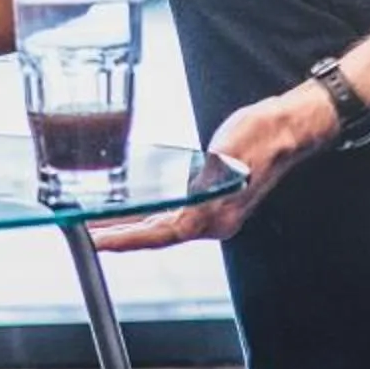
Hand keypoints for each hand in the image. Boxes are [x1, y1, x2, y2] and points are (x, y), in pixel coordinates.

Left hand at [90, 84, 334, 252]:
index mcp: (216, 216)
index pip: (160, 235)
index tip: (97, 240)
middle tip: (83, 234)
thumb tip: (184, 208)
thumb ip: (206, 183)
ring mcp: (213, 214)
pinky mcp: (210, 201)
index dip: (126, 238)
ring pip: (161, 227)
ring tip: (97, 226)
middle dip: (119, 235)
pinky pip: (171, 214)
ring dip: (130, 227)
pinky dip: (148, 215)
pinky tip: (132, 210)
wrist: (286, 127)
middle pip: (156, 235)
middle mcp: (213, 222)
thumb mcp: (229, 157)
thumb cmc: (261, 136)